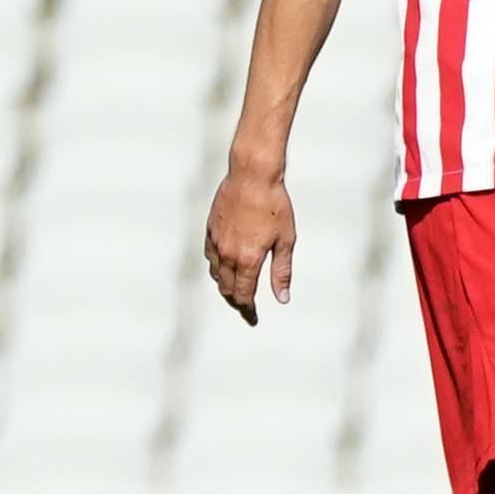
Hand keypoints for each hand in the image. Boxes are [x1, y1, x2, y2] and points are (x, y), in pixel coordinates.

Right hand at [202, 161, 295, 322]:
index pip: (244, 294)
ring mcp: (216, 241)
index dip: (248, 310)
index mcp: (248, 259)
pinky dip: (216, 266)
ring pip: (215, 273)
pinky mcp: (210, 229)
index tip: (253, 318)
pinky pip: (209, 256)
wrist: (253, 176)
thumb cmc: (274, 205)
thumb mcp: (285, 241)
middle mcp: (228, 254)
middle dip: (235, 301)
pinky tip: (223, 266)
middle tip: (245, 307)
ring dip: (224, 285)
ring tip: (234, 289)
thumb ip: (281, 272)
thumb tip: (282, 297)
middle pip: (226, 288)